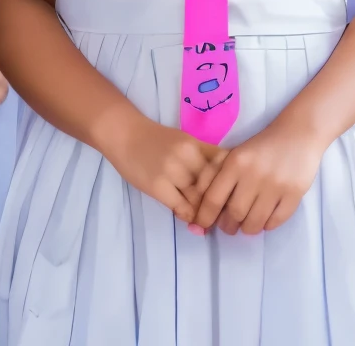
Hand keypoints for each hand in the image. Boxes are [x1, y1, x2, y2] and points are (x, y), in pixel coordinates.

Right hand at [104, 113, 222, 224]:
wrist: (123, 134)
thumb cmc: (155, 139)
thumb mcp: (183, 142)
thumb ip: (201, 158)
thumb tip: (220, 185)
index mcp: (197, 144)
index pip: (223, 166)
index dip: (230, 182)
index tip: (231, 194)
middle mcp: (188, 156)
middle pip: (213, 185)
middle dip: (218, 202)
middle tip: (220, 214)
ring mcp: (172, 171)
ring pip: (199, 199)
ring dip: (203, 212)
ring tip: (206, 220)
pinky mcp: (157, 185)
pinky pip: (181, 207)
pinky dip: (188, 216)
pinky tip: (189, 218)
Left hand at [192, 118, 326, 235]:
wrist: (298, 134)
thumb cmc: (262, 146)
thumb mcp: (235, 155)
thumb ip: (216, 177)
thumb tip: (202, 209)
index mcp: (235, 162)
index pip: (213, 199)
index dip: (205, 217)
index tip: (203, 225)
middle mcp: (254, 174)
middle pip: (234, 214)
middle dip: (229, 226)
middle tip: (230, 225)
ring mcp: (276, 185)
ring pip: (254, 222)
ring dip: (248, 228)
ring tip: (248, 223)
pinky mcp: (294, 193)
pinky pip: (275, 222)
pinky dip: (267, 225)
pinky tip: (266, 218)